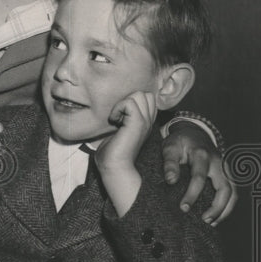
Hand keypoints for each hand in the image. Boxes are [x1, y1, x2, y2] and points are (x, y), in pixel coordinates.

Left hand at [95, 92, 156, 216]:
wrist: (114, 167)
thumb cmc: (112, 154)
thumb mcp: (118, 131)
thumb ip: (121, 119)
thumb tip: (114, 110)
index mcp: (145, 122)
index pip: (147, 98)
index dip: (131, 102)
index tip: (120, 117)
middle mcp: (148, 121)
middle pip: (145, 94)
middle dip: (129, 100)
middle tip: (120, 116)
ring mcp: (145, 122)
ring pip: (139, 95)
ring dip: (123, 103)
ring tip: (117, 119)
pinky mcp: (137, 124)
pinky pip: (129, 102)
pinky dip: (118, 107)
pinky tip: (114, 121)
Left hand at [162, 121, 236, 224]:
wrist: (193, 132)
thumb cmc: (180, 142)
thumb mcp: (170, 147)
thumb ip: (169, 163)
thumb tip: (170, 180)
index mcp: (202, 155)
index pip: (199, 178)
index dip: (192, 195)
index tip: (184, 208)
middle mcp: (218, 162)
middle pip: (224, 188)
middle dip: (216, 207)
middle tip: (203, 220)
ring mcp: (225, 169)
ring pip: (233, 192)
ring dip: (225, 210)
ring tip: (211, 222)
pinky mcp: (227, 174)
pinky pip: (232, 192)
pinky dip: (227, 206)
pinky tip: (216, 217)